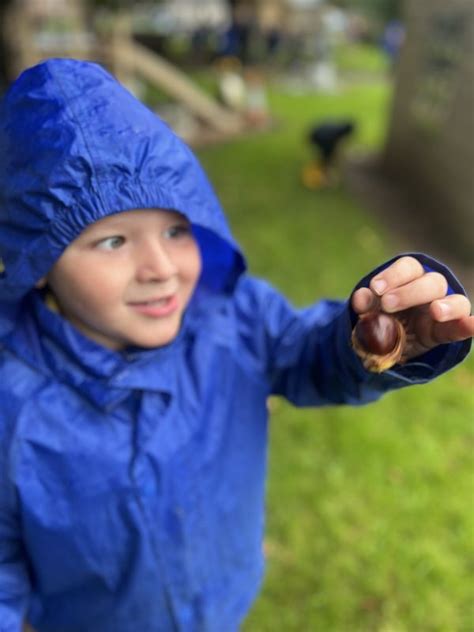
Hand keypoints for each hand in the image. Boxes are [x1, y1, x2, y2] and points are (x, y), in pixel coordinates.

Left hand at [351, 256, 473, 360]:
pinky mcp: (447, 332)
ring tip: (435, 312)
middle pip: (430, 282)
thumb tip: (360, 298)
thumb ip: (366, 304)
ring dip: (446, 305)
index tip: (376, 288)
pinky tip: (472, 325)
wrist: (385, 344)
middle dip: (409, 292)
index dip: (394, 275)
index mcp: (409, 279)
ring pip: (455, 300)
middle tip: (388, 304)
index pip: (408, 268)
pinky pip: (461, 326)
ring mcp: (443, 310)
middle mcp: (430, 290)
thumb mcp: (368, 311)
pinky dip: (468, 325)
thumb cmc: (379, 318)